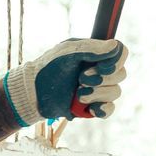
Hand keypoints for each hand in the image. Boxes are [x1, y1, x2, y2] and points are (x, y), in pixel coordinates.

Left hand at [2, 38, 127, 124]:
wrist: (34, 93)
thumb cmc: (48, 67)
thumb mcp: (67, 52)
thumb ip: (91, 48)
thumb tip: (115, 46)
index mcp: (96, 54)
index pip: (121, 53)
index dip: (117, 61)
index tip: (102, 66)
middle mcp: (100, 71)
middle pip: (121, 74)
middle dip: (101, 79)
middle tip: (80, 79)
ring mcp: (98, 90)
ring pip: (116, 92)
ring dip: (97, 94)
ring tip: (77, 95)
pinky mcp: (93, 107)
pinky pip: (110, 109)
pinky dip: (103, 109)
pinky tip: (92, 109)